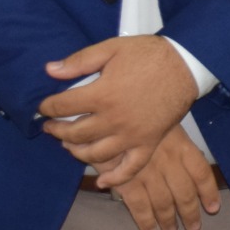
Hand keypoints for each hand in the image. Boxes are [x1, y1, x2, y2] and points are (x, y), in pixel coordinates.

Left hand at [39, 35, 196, 184]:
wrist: (186, 63)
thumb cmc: (148, 54)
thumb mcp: (112, 48)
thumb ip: (80, 60)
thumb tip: (49, 70)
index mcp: (102, 94)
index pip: (63, 106)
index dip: (47, 106)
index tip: (43, 106)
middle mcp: (113, 119)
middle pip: (75, 133)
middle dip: (57, 130)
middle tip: (51, 126)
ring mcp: (131, 135)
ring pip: (96, 154)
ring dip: (77, 152)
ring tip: (69, 145)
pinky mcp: (148, 142)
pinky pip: (131, 168)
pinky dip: (115, 178)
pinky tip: (102, 181)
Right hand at [102, 126, 220, 229]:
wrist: (108, 114)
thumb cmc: (138, 117)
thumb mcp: (164, 124)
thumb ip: (177, 146)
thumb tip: (193, 168)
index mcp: (180, 145)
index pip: (201, 172)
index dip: (208, 193)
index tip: (213, 208)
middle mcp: (168, 161)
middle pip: (184, 193)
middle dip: (190, 213)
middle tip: (193, 227)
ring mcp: (147, 172)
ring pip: (163, 203)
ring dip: (168, 220)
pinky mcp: (127, 181)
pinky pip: (139, 207)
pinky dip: (146, 222)